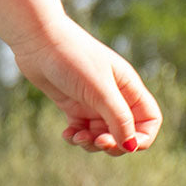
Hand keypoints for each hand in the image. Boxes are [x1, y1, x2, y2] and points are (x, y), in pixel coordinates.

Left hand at [12, 16, 162, 156]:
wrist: (36, 38)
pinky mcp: (72, 104)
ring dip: (92, 143)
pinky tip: (67, 135)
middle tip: (98, 142)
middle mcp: (113, 95)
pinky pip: (81, 131)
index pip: (149, 120)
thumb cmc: (72, 57)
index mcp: (127, 87)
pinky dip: (76, 137)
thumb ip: (118, 118)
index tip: (128, 145)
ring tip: (77, 137)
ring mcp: (92, 101)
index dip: (143, 137)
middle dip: (114, 144)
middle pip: (125, 132)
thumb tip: (131, 147)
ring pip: (102, 135)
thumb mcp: (99, 89)